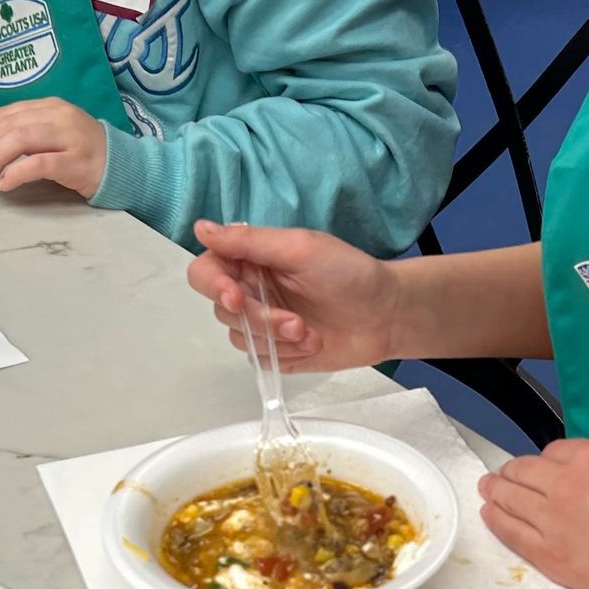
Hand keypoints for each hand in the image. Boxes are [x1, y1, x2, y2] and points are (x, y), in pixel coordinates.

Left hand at [0, 99, 107, 197]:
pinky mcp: (75, 161)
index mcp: (51, 106)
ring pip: (20, 140)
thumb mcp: (50, 133)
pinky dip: (15, 174)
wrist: (122, 166)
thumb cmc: (83, 151)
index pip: (8, 114)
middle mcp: (60, 116)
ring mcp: (69, 137)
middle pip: (10, 126)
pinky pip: (37, 164)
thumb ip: (19, 128)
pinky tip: (5, 184)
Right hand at [188, 220, 403, 370]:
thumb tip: (201, 228)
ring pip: (239, 338)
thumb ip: (250, 241)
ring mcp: (262, 323)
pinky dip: (285, 355)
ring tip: (310, 331)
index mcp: (252, 259)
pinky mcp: (276, 352)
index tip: (236, 298)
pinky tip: (312, 344)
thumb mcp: (301, 248)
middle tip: (295, 321)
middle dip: (259, 319)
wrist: (386, 315)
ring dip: (275, 339)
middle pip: (222, 310)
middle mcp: (251, 290)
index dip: (213, 286)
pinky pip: (258, 360)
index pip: (206, 271)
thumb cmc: (349, 273)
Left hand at [479, 437, 588, 588]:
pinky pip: (512, 534)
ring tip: (487, 489)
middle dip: (511, 472)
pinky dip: (496, 521)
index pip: (554, 451)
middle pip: (524, 472)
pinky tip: (488, 515)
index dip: (547, 461)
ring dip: (495, 491)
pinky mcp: (551, 556)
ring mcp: (553, 521)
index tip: (545, 468)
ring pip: (510, 499)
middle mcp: (565, 483)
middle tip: (501, 475)